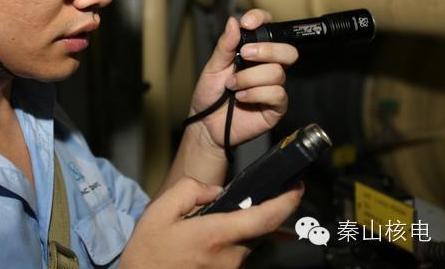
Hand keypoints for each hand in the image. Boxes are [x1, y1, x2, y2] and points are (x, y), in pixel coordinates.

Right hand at [120, 177, 303, 267]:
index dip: (288, 201)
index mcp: (216, 235)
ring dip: (236, 229)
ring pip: (246, 242)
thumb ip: (190, 190)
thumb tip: (215, 190)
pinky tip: (203, 244)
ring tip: (203, 227)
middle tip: (233, 202)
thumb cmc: (148, 253)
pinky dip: (227, 244)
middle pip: (258, 229)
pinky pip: (236, 255)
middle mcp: (230, 257)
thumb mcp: (160, 210)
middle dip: (253, 211)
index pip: (266, 217)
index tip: (297, 187)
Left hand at [188, 9, 298, 150]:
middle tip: (244, 55)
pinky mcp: (276, 107)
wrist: (206, 124)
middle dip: (265, 50)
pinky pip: (276, 94)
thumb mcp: (213, 66)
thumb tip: (234, 22)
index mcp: (255, 54)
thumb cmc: (210, 94)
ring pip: (276, 73)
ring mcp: (274, 88)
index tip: (248, 23)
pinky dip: (254, 94)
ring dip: (249, 78)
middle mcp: (268, 68)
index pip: (269, 29)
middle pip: (287, 51)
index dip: (263, 21)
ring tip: (232, 86)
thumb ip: (225, 45)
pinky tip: (241, 98)